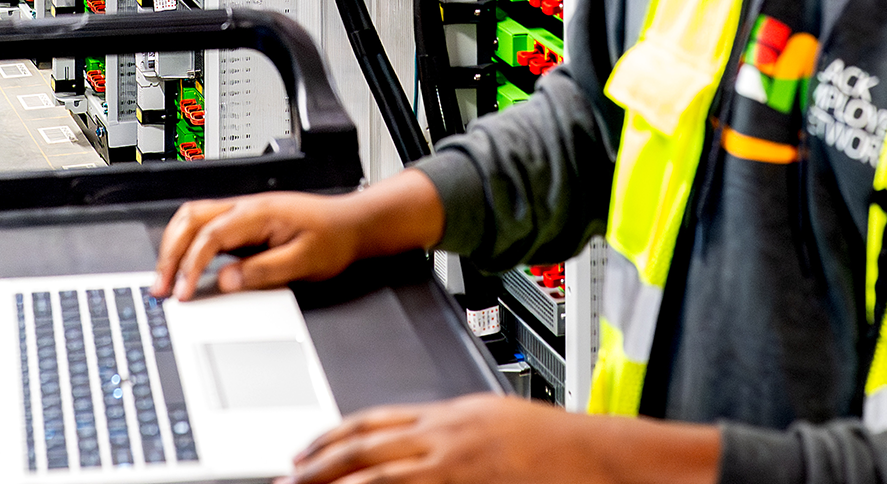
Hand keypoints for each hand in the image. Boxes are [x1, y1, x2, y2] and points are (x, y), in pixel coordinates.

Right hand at [152, 172, 445, 299]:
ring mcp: (242, 214)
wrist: (352, 225)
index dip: (191, 265)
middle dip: (169, 253)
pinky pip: (205, 228)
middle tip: (161, 287)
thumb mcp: (304, 261)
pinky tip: (185, 267)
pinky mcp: (243, 224)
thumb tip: (226, 282)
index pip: (210, 236)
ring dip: (174, 246)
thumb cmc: (334, 238)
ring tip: (166, 278)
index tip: (184, 293)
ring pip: (193, 218)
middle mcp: (245, 208)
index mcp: (258, 213)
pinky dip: (187, 245)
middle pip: (190, 219)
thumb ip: (264, 271)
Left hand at [286, 395, 718, 483]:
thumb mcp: (497, 422)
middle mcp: (445, 434)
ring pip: (375, 473)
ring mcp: (453, 464)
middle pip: (364, 444)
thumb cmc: (560, 445)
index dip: (334, 433)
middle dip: (319, 461)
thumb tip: (419, 442)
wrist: (600, 457)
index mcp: (451, 412)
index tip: (307, 447)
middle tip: (286, 475)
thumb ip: (456, 431)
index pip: (375, 418)